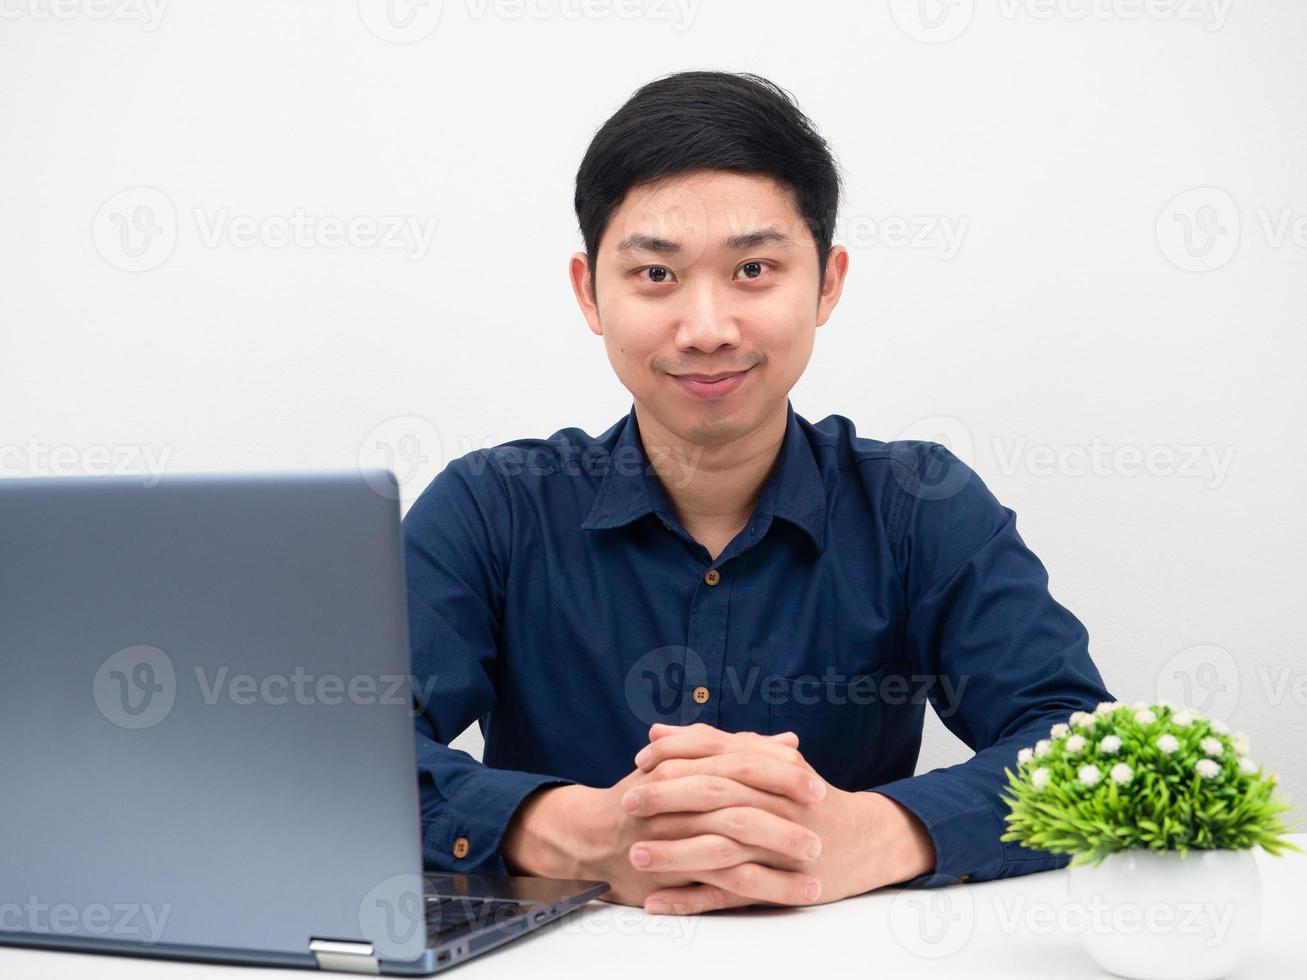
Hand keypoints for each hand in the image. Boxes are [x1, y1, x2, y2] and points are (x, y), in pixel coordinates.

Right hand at [501, 729, 827, 908]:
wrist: (593, 834)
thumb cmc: (649, 796)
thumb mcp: (687, 763)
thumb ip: (738, 751)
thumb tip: (788, 742)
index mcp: (685, 767)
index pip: (738, 762)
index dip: (778, 772)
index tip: (815, 783)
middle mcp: (678, 798)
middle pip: (737, 801)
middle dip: (784, 811)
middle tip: (822, 817)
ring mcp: (674, 837)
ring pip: (732, 846)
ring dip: (778, 855)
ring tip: (816, 863)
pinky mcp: (674, 874)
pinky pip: (722, 888)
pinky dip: (763, 891)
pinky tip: (795, 894)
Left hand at [630, 722, 937, 913]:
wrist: (865, 840)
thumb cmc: (805, 796)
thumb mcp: (768, 761)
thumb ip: (712, 744)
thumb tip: (658, 730)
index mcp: (771, 767)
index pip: (717, 752)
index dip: (675, 754)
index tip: (640, 760)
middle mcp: (774, 802)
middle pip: (715, 794)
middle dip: (667, 798)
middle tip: (627, 802)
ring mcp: (775, 846)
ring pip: (720, 846)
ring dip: (674, 852)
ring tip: (635, 855)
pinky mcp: (776, 883)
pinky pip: (728, 894)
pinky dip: (691, 899)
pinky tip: (656, 902)